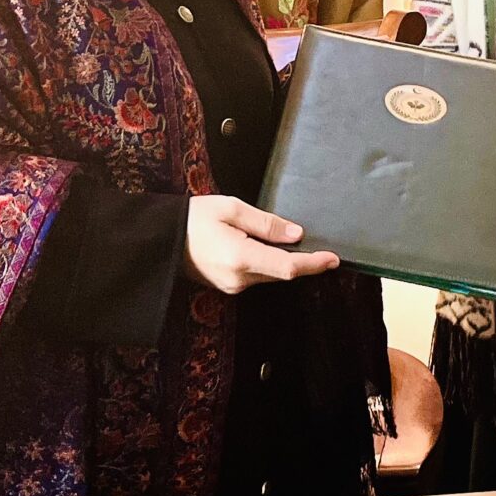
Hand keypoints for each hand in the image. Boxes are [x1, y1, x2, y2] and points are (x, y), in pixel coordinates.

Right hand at [184, 196, 338, 294]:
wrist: (161, 239)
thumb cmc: (193, 218)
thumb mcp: (232, 208)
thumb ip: (266, 223)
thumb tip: (296, 234)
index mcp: (241, 257)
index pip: (288, 267)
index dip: (313, 264)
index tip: (333, 259)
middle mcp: (239, 278)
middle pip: (282, 273)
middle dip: (302, 261)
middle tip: (318, 245)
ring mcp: (233, 286)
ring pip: (271, 275)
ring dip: (283, 261)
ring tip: (286, 240)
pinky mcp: (228, 286)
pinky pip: (257, 276)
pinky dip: (267, 263)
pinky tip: (262, 246)